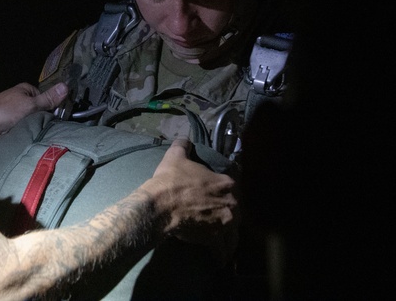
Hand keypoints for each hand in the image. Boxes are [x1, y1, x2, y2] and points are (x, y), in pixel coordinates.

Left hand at [0, 81, 68, 161]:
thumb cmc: (5, 113)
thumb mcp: (30, 105)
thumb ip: (48, 99)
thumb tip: (67, 85)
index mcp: (24, 89)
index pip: (45, 97)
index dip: (52, 107)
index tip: (59, 119)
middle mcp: (17, 98)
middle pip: (38, 109)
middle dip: (43, 119)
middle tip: (49, 130)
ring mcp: (11, 111)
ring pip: (29, 120)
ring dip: (33, 127)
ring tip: (39, 137)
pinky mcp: (5, 124)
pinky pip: (21, 128)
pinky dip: (24, 133)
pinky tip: (28, 140)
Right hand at [144, 138, 238, 259]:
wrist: (159, 207)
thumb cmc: (170, 181)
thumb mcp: (175, 157)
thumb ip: (183, 145)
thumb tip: (184, 138)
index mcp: (227, 183)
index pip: (235, 185)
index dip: (226, 190)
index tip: (219, 193)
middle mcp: (232, 204)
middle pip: (236, 209)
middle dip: (229, 212)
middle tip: (218, 215)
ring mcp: (226, 223)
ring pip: (234, 230)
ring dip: (229, 234)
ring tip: (222, 238)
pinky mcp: (216, 238)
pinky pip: (223, 248)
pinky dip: (221, 253)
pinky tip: (219, 257)